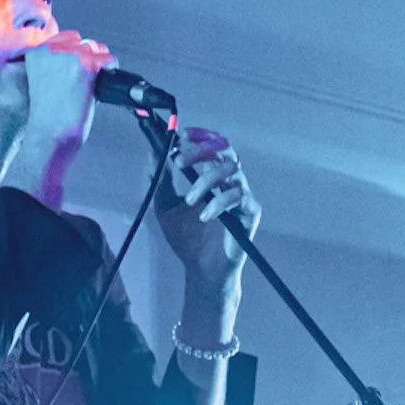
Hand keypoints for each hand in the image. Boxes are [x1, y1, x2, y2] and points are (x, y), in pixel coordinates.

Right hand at [4, 31, 110, 204]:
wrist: (49, 135)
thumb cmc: (46, 118)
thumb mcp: (43, 82)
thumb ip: (57, 64)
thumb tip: (84, 54)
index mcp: (37, 52)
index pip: (66, 38)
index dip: (75, 53)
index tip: (76, 68)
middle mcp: (52, 49)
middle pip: (83, 42)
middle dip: (88, 57)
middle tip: (84, 81)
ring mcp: (71, 54)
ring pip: (97, 49)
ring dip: (99, 65)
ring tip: (90, 87)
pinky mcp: (87, 64)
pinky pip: (109, 60)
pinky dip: (110, 72)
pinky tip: (100, 87)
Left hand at [154, 127, 255, 288]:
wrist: (201, 269)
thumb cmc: (187, 238)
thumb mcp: (165, 206)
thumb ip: (160, 180)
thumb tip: (153, 153)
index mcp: (212, 175)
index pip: (211, 145)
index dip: (199, 136)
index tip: (180, 136)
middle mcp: (229, 180)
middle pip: (223, 149)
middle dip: (200, 150)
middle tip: (180, 161)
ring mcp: (242, 194)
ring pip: (229, 170)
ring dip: (205, 180)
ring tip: (189, 200)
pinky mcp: (251, 211)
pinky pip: (238, 196)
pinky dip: (219, 203)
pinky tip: (204, 216)